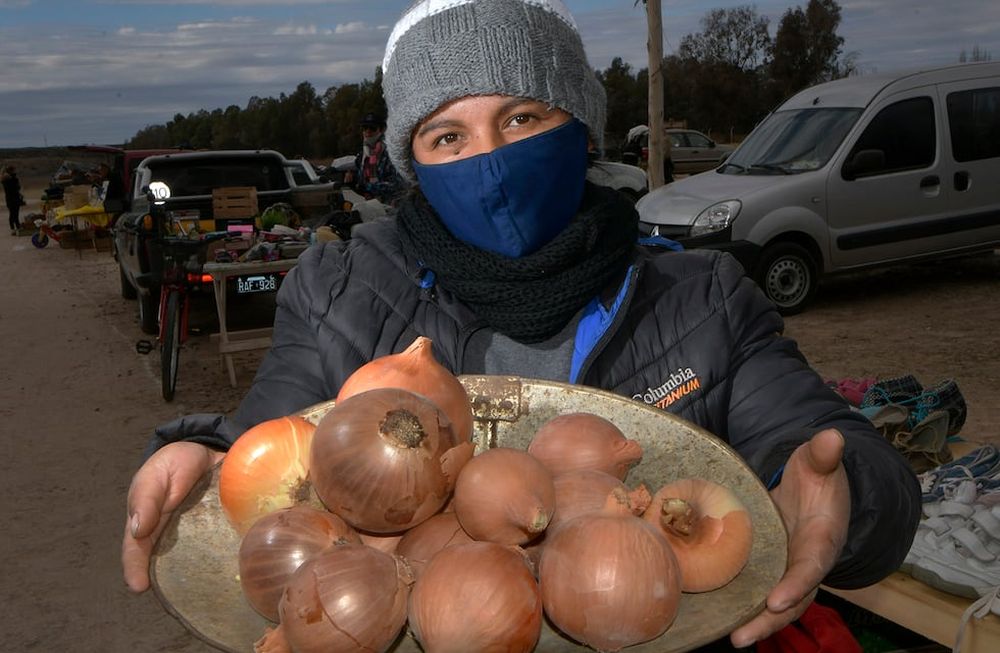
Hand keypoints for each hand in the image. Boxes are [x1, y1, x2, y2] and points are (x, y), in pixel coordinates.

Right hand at [121, 442, 224, 591]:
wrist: (206, 450)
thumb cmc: (173, 464)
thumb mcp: (157, 475)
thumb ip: (146, 499)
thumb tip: (138, 529)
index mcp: (147, 523)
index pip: (136, 551)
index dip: (134, 570)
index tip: (138, 587)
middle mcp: (169, 536)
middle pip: (165, 564)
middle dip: (168, 582)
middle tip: (176, 598)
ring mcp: (194, 536)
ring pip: (192, 561)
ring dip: (197, 576)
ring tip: (204, 592)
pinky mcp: (216, 531)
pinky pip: (217, 548)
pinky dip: (222, 559)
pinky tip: (231, 568)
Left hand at [730, 429, 849, 646]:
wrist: (815, 489)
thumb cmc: (817, 477)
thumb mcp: (819, 463)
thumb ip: (824, 455)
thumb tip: (832, 437)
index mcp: (822, 539)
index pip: (812, 565)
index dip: (797, 584)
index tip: (778, 600)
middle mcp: (806, 561)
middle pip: (793, 599)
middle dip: (770, 620)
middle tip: (742, 637)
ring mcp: (788, 569)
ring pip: (775, 604)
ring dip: (755, 623)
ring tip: (730, 638)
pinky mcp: (770, 569)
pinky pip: (757, 591)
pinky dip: (741, 606)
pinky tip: (715, 617)